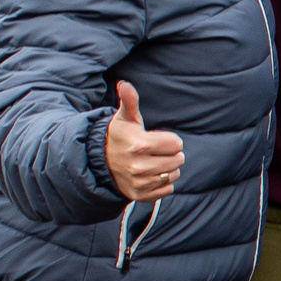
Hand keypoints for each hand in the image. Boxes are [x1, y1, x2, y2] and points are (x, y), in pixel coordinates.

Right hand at [104, 82, 184, 201]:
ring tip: (152, 162)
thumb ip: (129, 101)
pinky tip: (150, 175)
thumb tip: (124, 84)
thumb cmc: (120, 136)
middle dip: (171, 154)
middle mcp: (139, 166)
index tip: (156, 139)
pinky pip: (168, 190)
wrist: (101, 161)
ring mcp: (139, 183)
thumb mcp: (125, 118)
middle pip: (178, 160)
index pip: (177, 144)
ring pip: (174, 175)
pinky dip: (163, 183)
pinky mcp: (140, 196)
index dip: (170, 140)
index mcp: (139, 145)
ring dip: (168, 168)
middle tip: (155, 151)